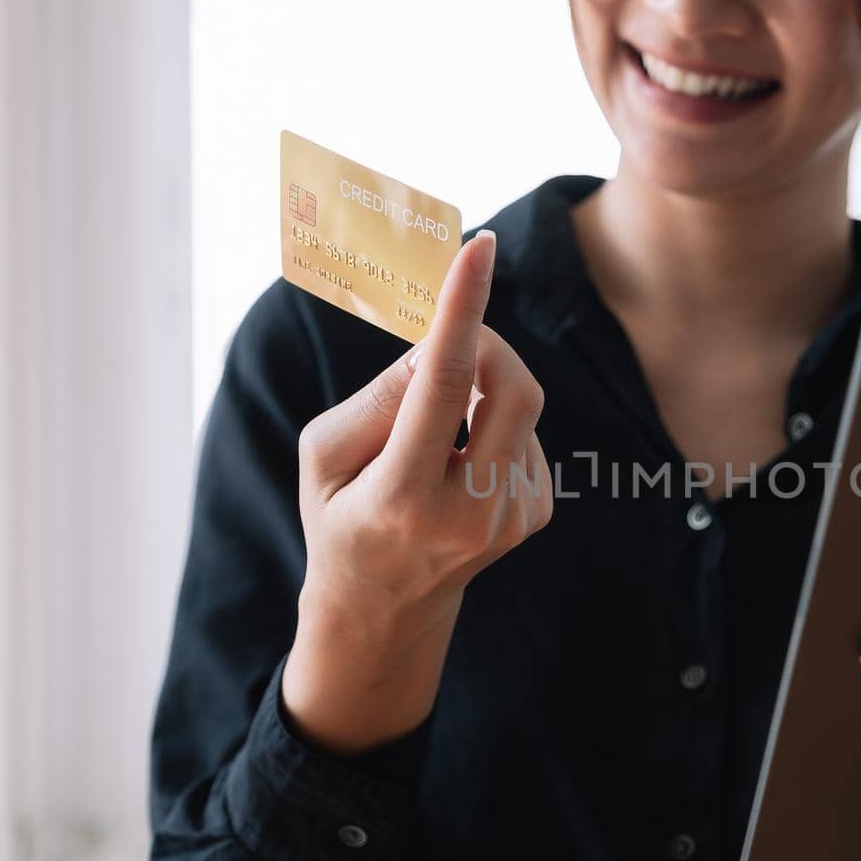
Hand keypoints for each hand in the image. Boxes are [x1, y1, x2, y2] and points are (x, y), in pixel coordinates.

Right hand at [283, 231, 552, 755]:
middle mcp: (469, 514)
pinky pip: (524, 433)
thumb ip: (381, 397)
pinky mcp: (535, 513)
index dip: (462, 311)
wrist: (383, 609)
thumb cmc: (340, 516)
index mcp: (403, 498)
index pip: (444, 387)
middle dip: (486, 343)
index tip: (477, 251)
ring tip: (429, 438)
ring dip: (478, 393)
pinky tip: (456, 463)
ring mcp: (511, 519)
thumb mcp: (325, 454)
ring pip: (518, 407)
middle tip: (447, 339)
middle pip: (513, 389)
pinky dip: (491, 424)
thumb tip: (443, 348)